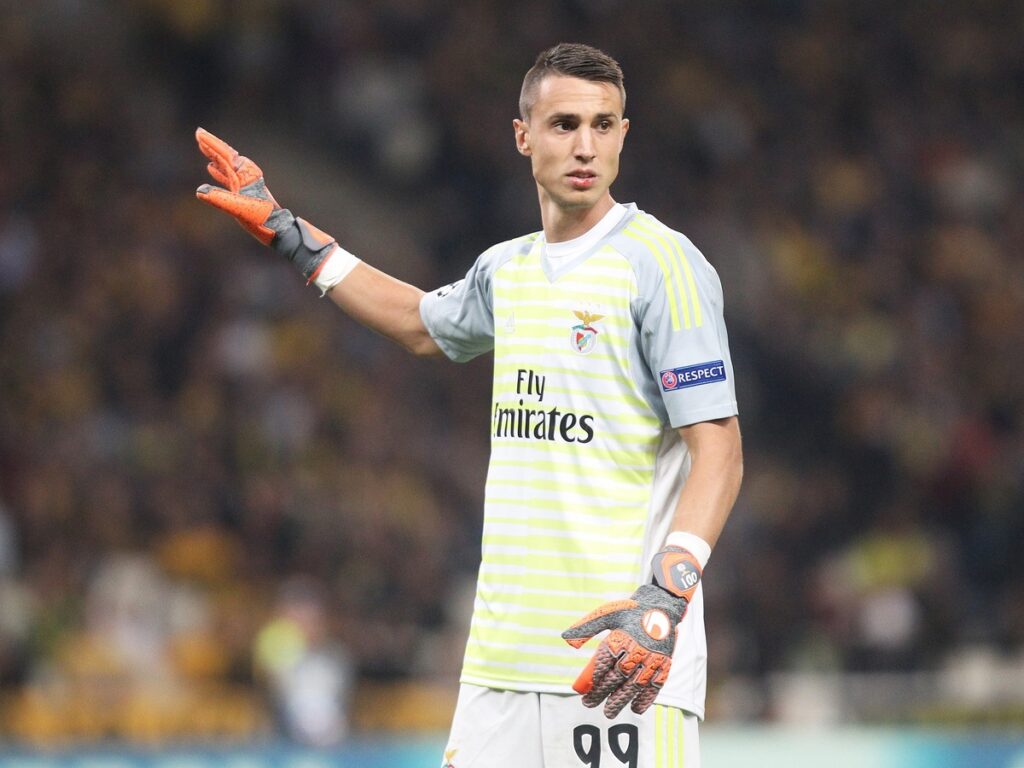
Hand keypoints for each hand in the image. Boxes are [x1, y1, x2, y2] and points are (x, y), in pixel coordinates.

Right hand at [194, 128, 336, 281]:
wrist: (278, 230)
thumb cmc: (262, 219)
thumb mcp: (239, 209)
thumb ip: (220, 199)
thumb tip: (200, 191)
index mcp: (245, 174)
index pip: (225, 154)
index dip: (211, 143)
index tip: (199, 133)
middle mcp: (245, 176)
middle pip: (226, 156)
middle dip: (212, 146)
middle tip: (198, 135)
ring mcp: (245, 184)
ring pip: (226, 166)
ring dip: (215, 157)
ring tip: (203, 148)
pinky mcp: (244, 192)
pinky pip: (228, 178)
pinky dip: (219, 172)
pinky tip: (211, 169)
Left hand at [562, 547, 701, 717]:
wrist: (661, 605)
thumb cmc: (630, 610)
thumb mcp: (606, 613)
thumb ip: (586, 627)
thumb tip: (566, 639)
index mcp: (620, 638)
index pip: (604, 665)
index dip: (593, 680)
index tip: (583, 691)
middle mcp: (636, 650)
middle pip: (617, 678)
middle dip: (602, 694)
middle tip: (589, 704)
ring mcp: (651, 658)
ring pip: (634, 685)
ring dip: (620, 701)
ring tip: (608, 712)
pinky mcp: (664, 663)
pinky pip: (655, 685)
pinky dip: (646, 698)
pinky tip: (636, 709)